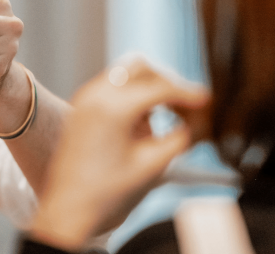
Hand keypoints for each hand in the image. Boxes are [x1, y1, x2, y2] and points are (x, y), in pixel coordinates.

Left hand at [29, 59, 209, 250]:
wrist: (69, 206)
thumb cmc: (107, 191)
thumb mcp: (153, 164)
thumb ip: (181, 138)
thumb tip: (198, 122)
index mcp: (113, 108)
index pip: (160, 87)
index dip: (187, 93)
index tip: (205, 102)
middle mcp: (96, 95)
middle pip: (141, 67)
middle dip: (167, 82)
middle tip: (185, 104)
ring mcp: (85, 98)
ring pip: (125, 72)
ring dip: (149, 86)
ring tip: (168, 112)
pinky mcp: (81, 105)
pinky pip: (112, 85)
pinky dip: (132, 93)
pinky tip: (145, 117)